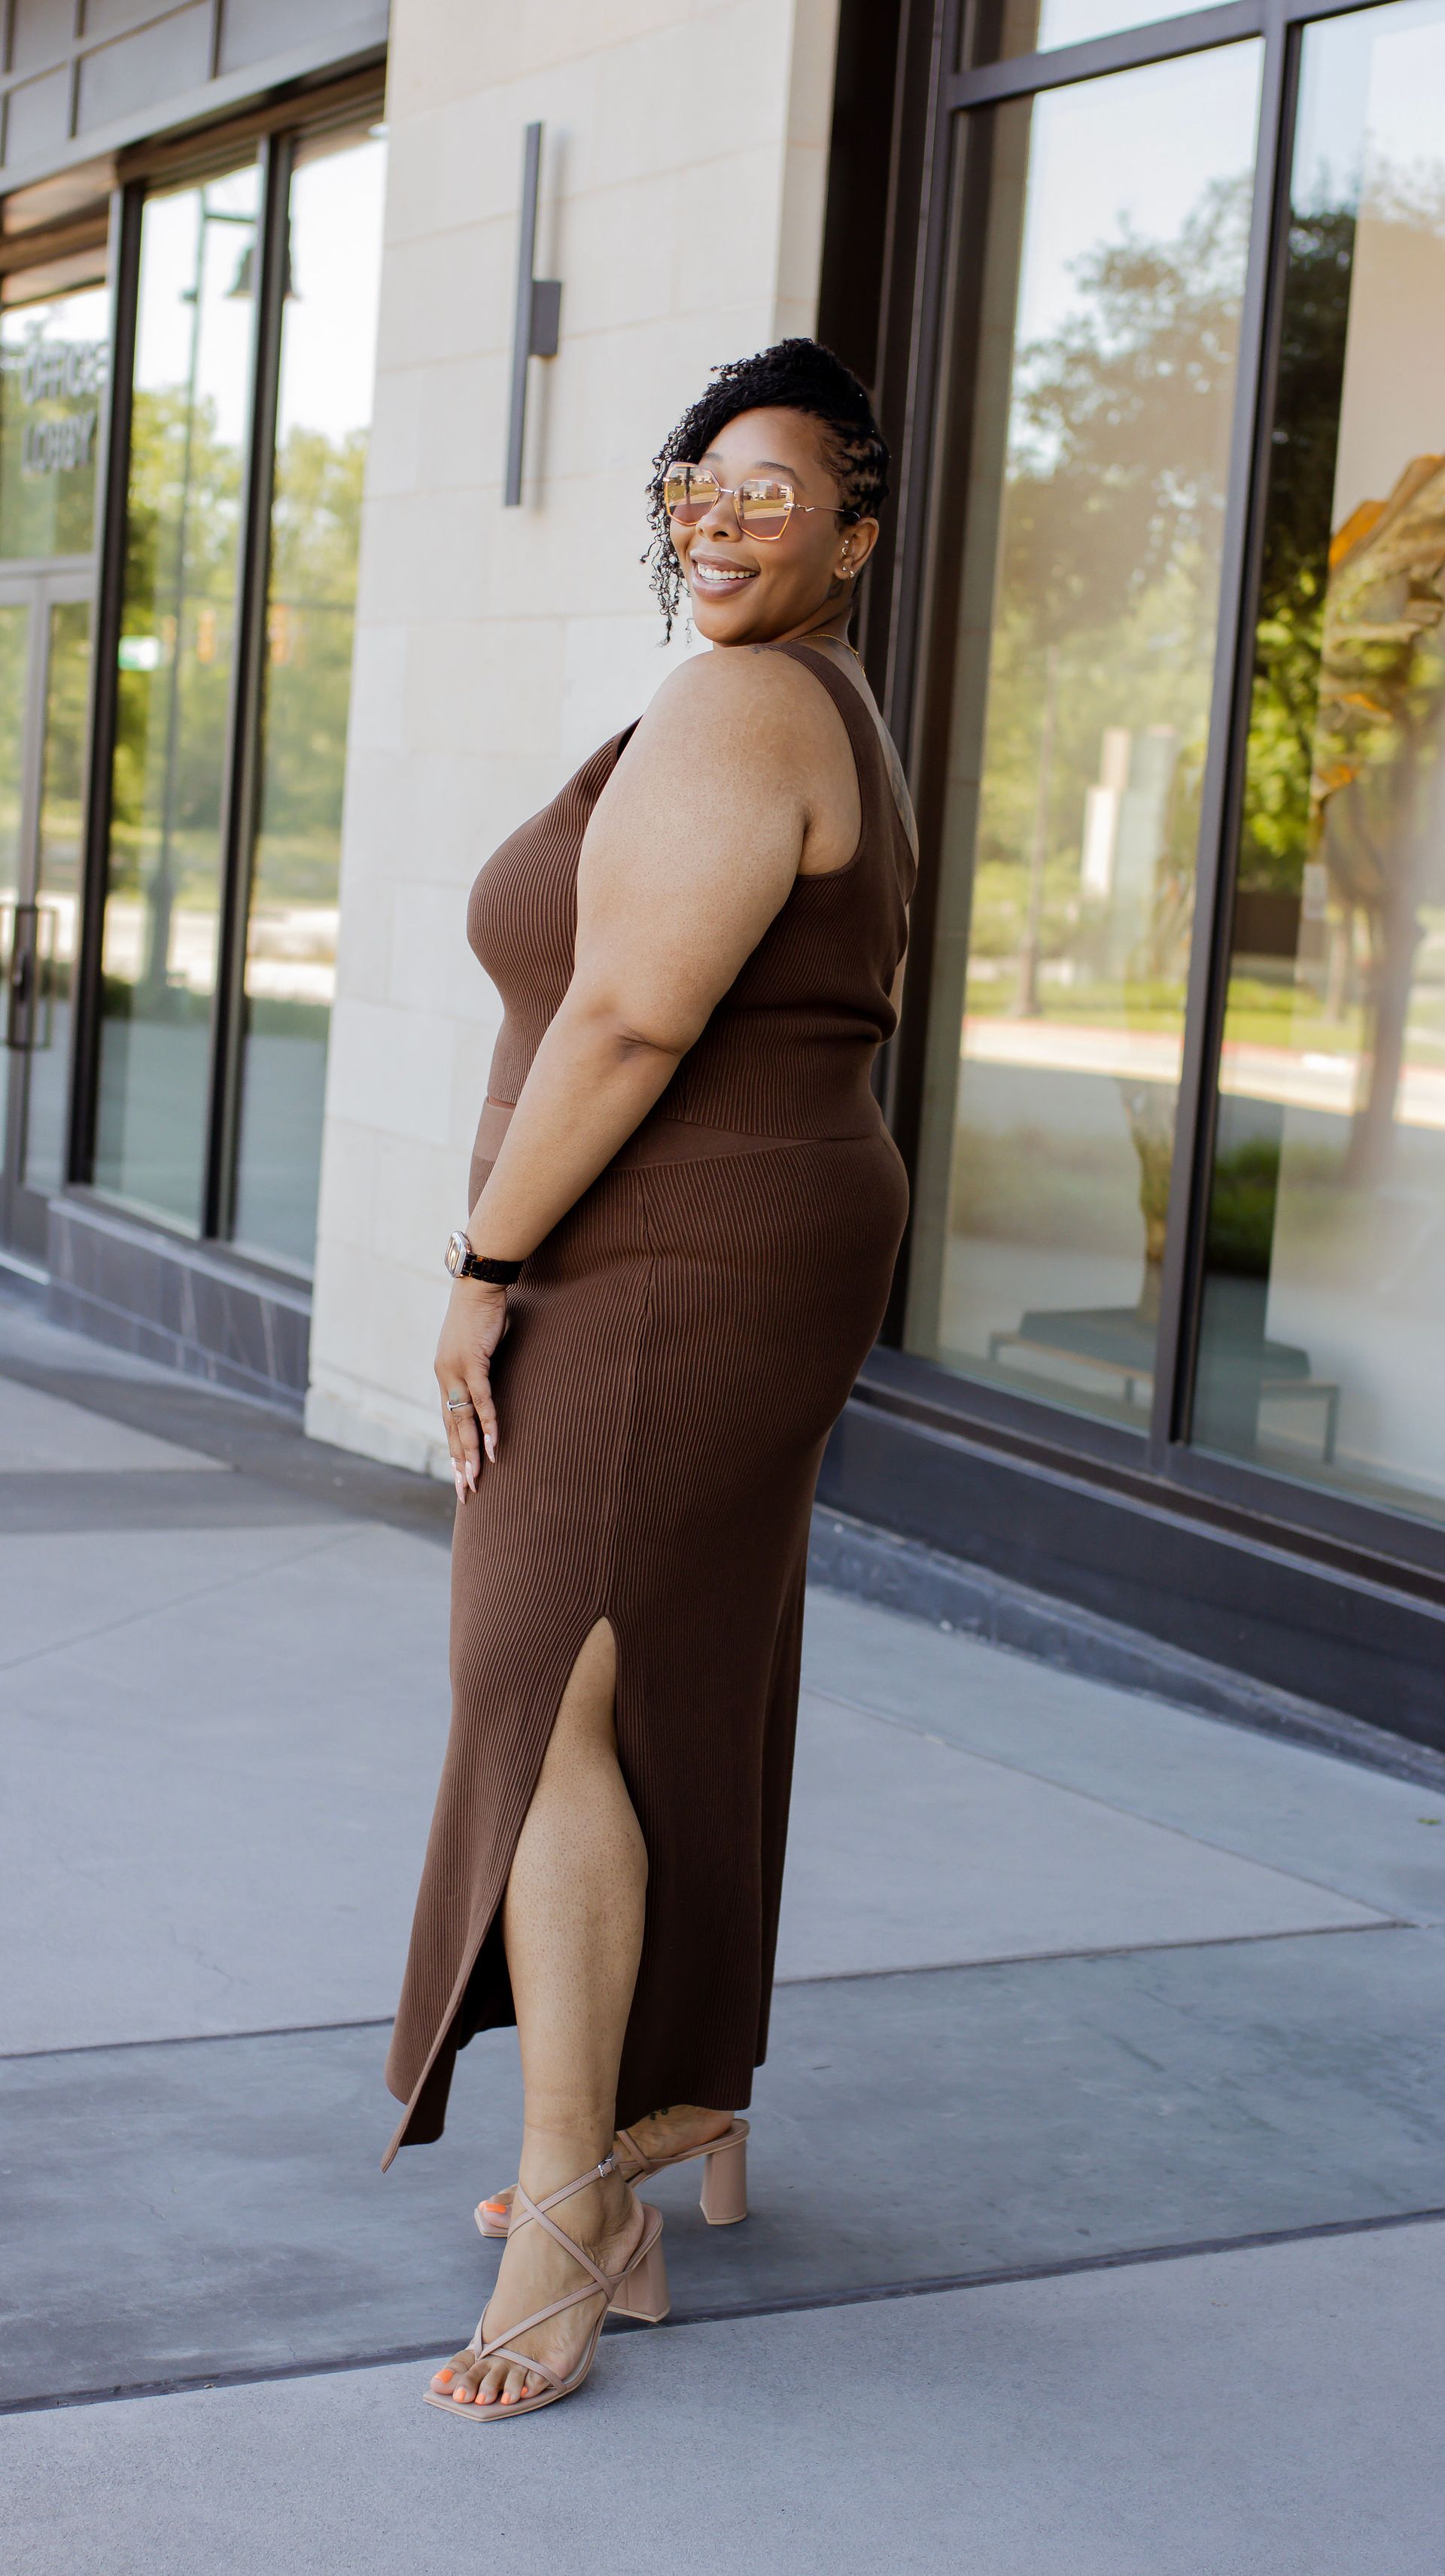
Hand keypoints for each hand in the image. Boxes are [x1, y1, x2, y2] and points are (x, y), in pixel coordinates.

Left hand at [435, 1280, 507, 1500]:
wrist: (478, 1285)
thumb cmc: (482, 1313)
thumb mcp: (481, 1349)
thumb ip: (483, 1370)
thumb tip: (493, 1384)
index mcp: (446, 1375)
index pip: (448, 1420)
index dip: (454, 1448)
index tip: (460, 1473)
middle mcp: (445, 1377)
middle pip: (451, 1428)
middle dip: (459, 1462)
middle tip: (466, 1491)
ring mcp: (456, 1371)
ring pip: (462, 1421)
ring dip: (470, 1452)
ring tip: (476, 1479)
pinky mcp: (472, 1363)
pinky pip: (480, 1401)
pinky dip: (487, 1424)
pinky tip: (492, 1445)